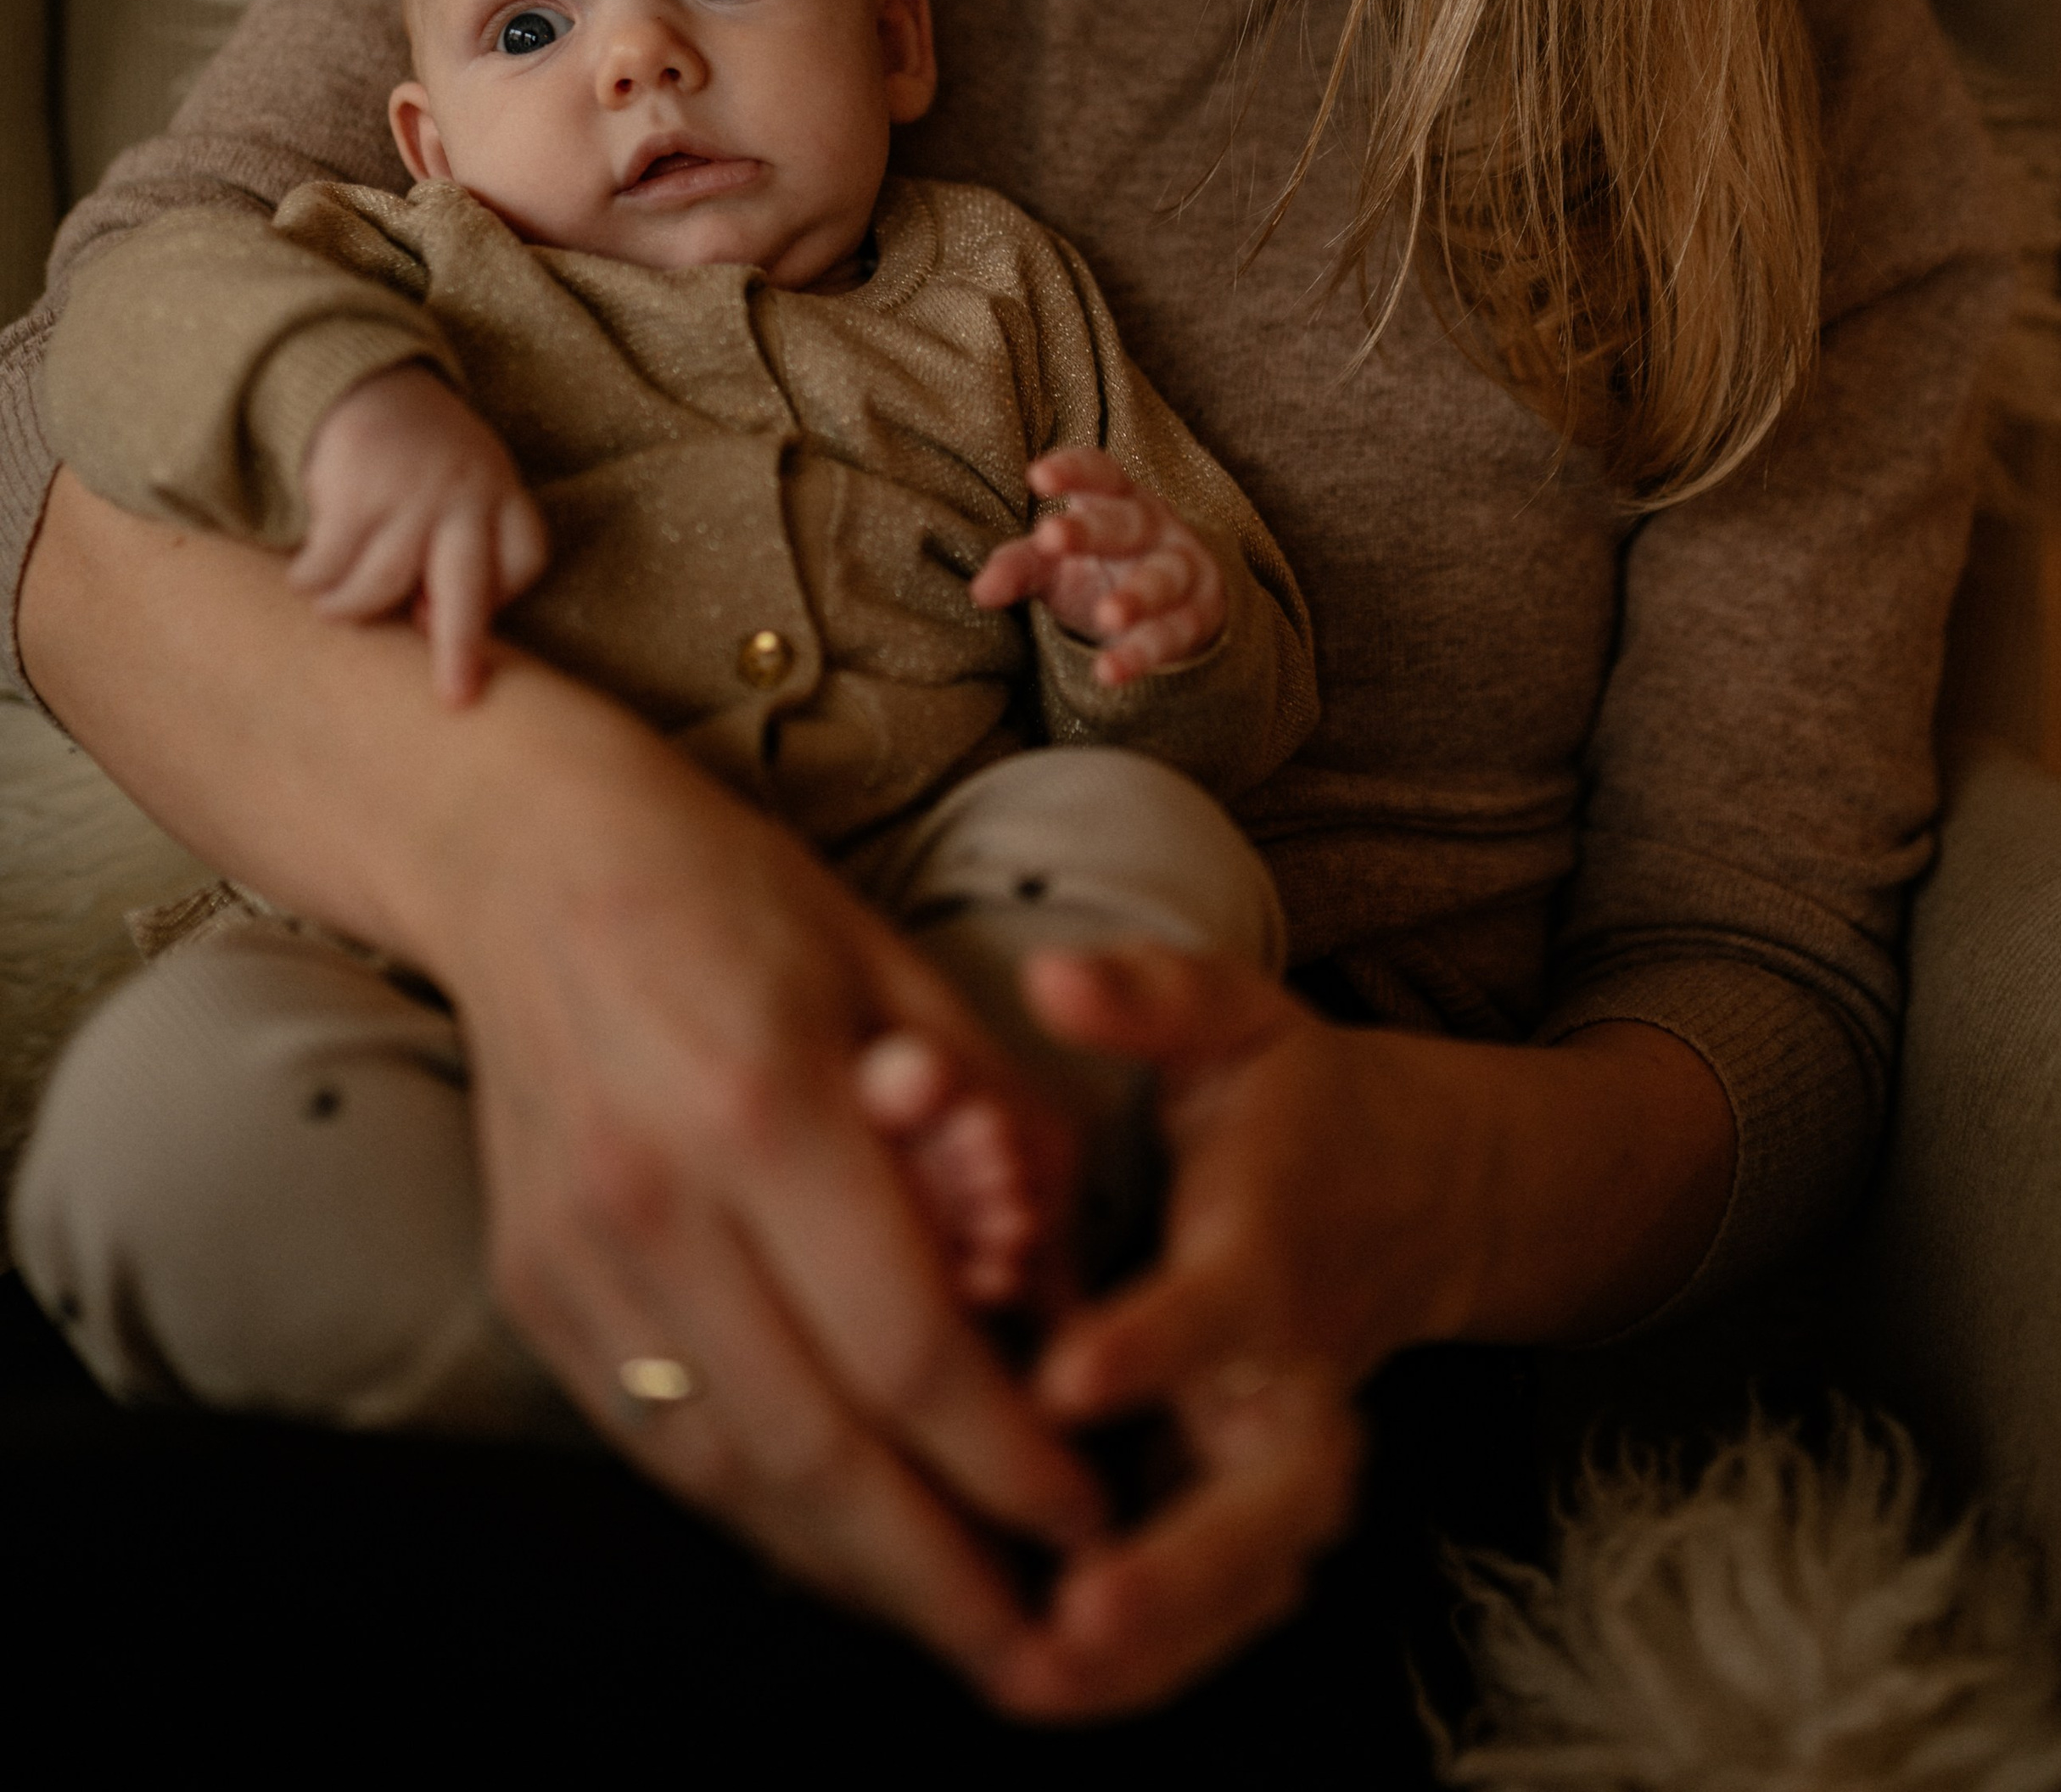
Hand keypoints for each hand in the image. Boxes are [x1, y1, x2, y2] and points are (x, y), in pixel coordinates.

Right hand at [23, 479, 1106, 1698]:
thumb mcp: (899, 968)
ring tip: (957, 1619)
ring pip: (728, 1473)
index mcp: (761, 1104)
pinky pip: (660, 1439)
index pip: (905, 1347)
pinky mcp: (533, 1285)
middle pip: (814, 1449)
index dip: (1005, 1460)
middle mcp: (654, 1199)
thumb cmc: (736, 894)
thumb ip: (990, 1129)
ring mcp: (575, 1255)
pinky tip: (836, 1540)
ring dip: (849, 1569)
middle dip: (940, 1574)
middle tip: (1044, 1651)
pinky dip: (755, 1511)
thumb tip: (1065, 1294)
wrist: (524, 855)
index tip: (1088, 1521)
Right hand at [293, 362, 546, 703]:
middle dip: (460, 650)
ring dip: (347, 608)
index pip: (524, 559)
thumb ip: (464, 545)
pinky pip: (331, 567)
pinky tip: (307, 575)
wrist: (363, 379)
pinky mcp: (356, 495)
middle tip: (455, 698)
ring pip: (381, 588)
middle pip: (469, 590)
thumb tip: (429, 624)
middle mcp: (464, 496)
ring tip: (333, 604)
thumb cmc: (419, 455)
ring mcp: (411, 495)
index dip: (500, 595)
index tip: (450, 607)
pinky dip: (312, 582)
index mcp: (501, 491)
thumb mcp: (465, 481)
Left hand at [971, 448, 1226, 687]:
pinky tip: (1109, 672)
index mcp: (1116, 499)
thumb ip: (1019, 568)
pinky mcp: (1197, 616)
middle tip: (1049, 537)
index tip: (1037, 476)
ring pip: (1162, 579)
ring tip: (1107, 618)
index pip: (1098, 473)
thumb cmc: (1100, 568)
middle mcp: (1154, 526)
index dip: (1072, 471)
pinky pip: (1170, 635)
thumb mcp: (1055, 564)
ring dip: (1136, 598)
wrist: (1175, 604)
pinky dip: (1139, 655)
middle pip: (1124, 522)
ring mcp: (1182, 568)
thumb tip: (980, 592)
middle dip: (1089, 530)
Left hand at [977, 950, 1734, 1720]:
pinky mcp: (1260, 1510)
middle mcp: (1294, 1376)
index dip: (1151, 1343)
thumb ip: (1153, 997)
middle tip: (1080, 1615)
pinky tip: (1035, 1684)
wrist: (1421, 1189)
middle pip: (1264, 1501)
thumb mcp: (1236, 1019)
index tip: (1066, 1374)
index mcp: (1277, 1251)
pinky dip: (1147, 1662)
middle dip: (1178, 1570)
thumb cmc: (1297, 1104)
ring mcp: (1286, 1460)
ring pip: (1246, 1581)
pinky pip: (1220, 1607)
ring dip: (1155, 1645)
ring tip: (1037, 1682)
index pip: (1223, 1306)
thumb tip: (1057, 974)